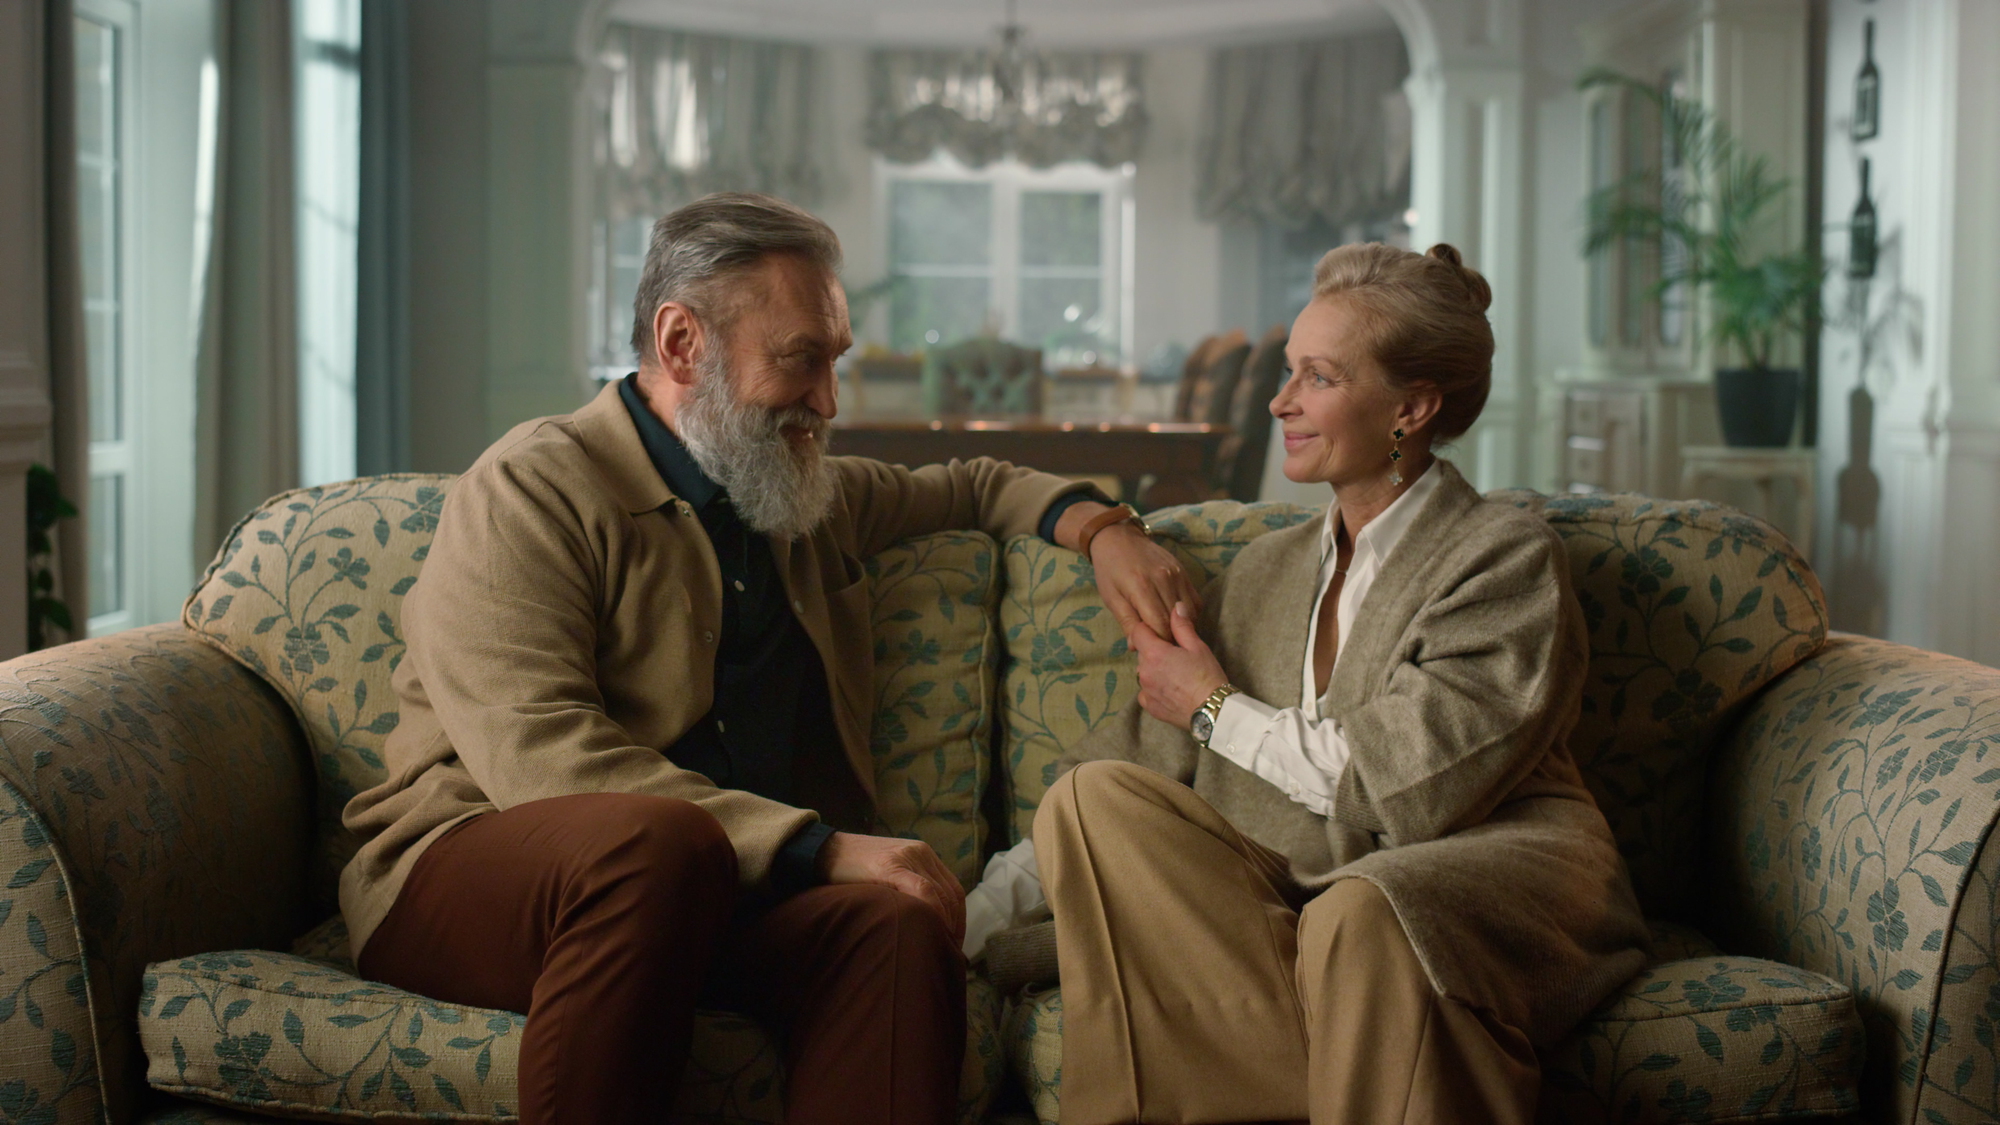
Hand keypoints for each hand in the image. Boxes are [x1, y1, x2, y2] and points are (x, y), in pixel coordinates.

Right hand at [818, 831, 965, 944]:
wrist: (822, 851)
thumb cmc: (852, 871)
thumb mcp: (888, 876)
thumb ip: (907, 889)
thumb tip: (924, 926)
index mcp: (923, 855)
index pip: (953, 891)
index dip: (958, 920)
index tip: (953, 945)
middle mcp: (921, 853)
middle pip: (950, 895)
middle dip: (952, 927)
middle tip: (946, 954)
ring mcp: (907, 857)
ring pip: (939, 894)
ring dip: (943, 924)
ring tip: (937, 950)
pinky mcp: (891, 865)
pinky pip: (921, 890)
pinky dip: (930, 912)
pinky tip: (927, 931)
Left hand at [1089, 522, 1204, 643]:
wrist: (1119, 538)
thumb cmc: (1110, 570)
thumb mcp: (1111, 598)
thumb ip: (1127, 623)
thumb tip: (1136, 648)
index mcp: (1142, 587)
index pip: (1161, 624)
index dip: (1160, 642)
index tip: (1154, 651)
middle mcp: (1164, 579)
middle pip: (1176, 620)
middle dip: (1170, 637)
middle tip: (1162, 648)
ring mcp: (1177, 574)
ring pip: (1189, 612)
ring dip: (1181, 627)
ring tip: (1169, 633)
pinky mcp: (1184, 571)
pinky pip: (1194, 600)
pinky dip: (1188, 614)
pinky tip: (1177, 619)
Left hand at [1131, 601, 1229, 729]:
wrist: (1213, 711)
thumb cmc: (1207, 676)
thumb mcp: (1197, 646)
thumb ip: (1182, 626)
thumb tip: (1176, 607)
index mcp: (1154, 653)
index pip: (1138, 631)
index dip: (1149, 629)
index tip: (1162, 633)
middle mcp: (1143, 671)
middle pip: (1142, 652)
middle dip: (1154, 650)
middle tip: (1176, 656)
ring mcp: (1145, 690)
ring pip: (1144, 672)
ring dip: (1154, 670)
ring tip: (1176, 675)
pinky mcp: (1149, 706)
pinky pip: (1146, 692)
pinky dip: (1155, 689)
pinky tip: (1172, 689)